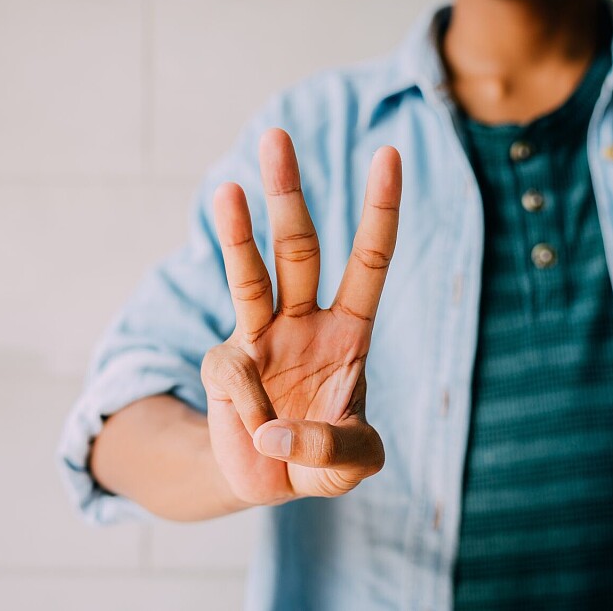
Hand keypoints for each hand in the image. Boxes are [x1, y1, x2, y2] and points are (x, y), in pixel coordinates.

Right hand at [202, 128, 400, 505]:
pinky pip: (233, 375)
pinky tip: (259, 435)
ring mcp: (259, 338)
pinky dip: (249, 408)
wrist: (270, 476)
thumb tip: (275, 432)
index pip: (369, 260)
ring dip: (237, 232)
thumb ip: (334, 449)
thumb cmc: (322, 456)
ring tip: (227, 190)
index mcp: (349, 331)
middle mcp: (302, 320)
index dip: (379, 209)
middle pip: (298, 246)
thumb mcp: (354, 463)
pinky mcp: (225, 365)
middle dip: (288, 192)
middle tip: (276, 137)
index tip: (387, 154)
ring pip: (248, 274)